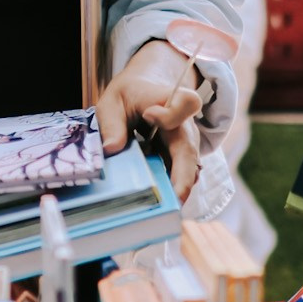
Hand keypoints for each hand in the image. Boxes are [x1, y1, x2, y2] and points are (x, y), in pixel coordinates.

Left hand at [94, 40, 206, 201]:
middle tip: (174, 201)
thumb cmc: (131, 94)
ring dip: (177, 190)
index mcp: (167, 101)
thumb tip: (111, 149)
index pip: (185, 103)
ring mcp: (184, 145)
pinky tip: (155, 206)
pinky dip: (169, 192)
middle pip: (190, 149)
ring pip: (189, 169)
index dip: (171, 113)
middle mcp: (183, 125)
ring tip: (162, 211)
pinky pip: (179, 177)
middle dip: (183, 177)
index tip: (149, 115)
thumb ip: (112, 123)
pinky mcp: (179, 160)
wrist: (147, 90)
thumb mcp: (113, 101)